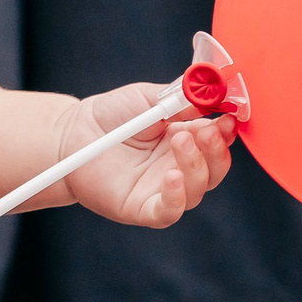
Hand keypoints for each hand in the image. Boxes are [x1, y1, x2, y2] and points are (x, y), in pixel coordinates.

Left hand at [57, 83, 235, 228]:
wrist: (70, 134)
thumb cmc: (110, 116)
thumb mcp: (148, 98)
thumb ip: (180, 97)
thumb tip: (212, 91)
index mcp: (185, 140)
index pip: (218, 142)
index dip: (226, 131)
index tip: (230, 115)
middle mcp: (179, 167)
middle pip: (214, 168)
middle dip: (216, 149)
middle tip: (207, 129)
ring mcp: (162, 189)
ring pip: (197, 189)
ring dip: (196, 165)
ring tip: (180, 138)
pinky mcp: (143, 209)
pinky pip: (169, 211)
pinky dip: (176, 196)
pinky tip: (172, 176)